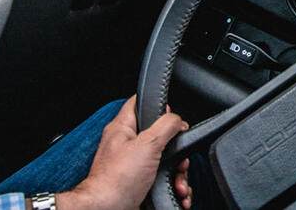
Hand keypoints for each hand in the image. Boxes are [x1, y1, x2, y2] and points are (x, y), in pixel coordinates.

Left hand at [56, 96, 188, 209]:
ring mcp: (133, 166)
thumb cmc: (116, 180)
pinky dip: (173, 186)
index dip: (159, 105)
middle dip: (177, 151)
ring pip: (165, 161)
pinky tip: (177, 192)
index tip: (174, 116)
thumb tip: (178, 120)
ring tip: (179, 183)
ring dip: (178, 173)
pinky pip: (162, 180)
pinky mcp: (139, 184)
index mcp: (123, 128)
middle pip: (161, 136)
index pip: (139, 103)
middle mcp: (128, 145)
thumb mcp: (147, 144)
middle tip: (179, 159)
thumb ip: (166, 125)